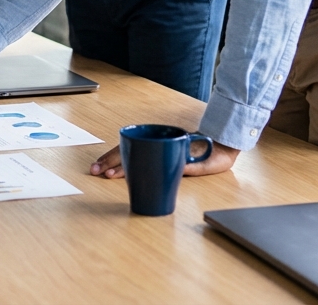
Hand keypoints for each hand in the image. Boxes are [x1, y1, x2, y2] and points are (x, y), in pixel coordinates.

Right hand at [90, 140, 240, 178]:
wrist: (221, 145)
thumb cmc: (213, 154)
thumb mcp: (206, 161)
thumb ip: (194, 164)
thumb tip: (179, 168)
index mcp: (165, 143)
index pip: (138, 152)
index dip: (123, 163)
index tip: (112, 174)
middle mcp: (157, 142)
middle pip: (128, 150)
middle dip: (110, 162)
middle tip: (96, 172)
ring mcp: (155, 146)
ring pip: (128, 151)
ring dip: (112, 161)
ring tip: (98, 170)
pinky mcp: (157, 152)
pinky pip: (134, 154)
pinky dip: (121, 161)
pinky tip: (112, 169)